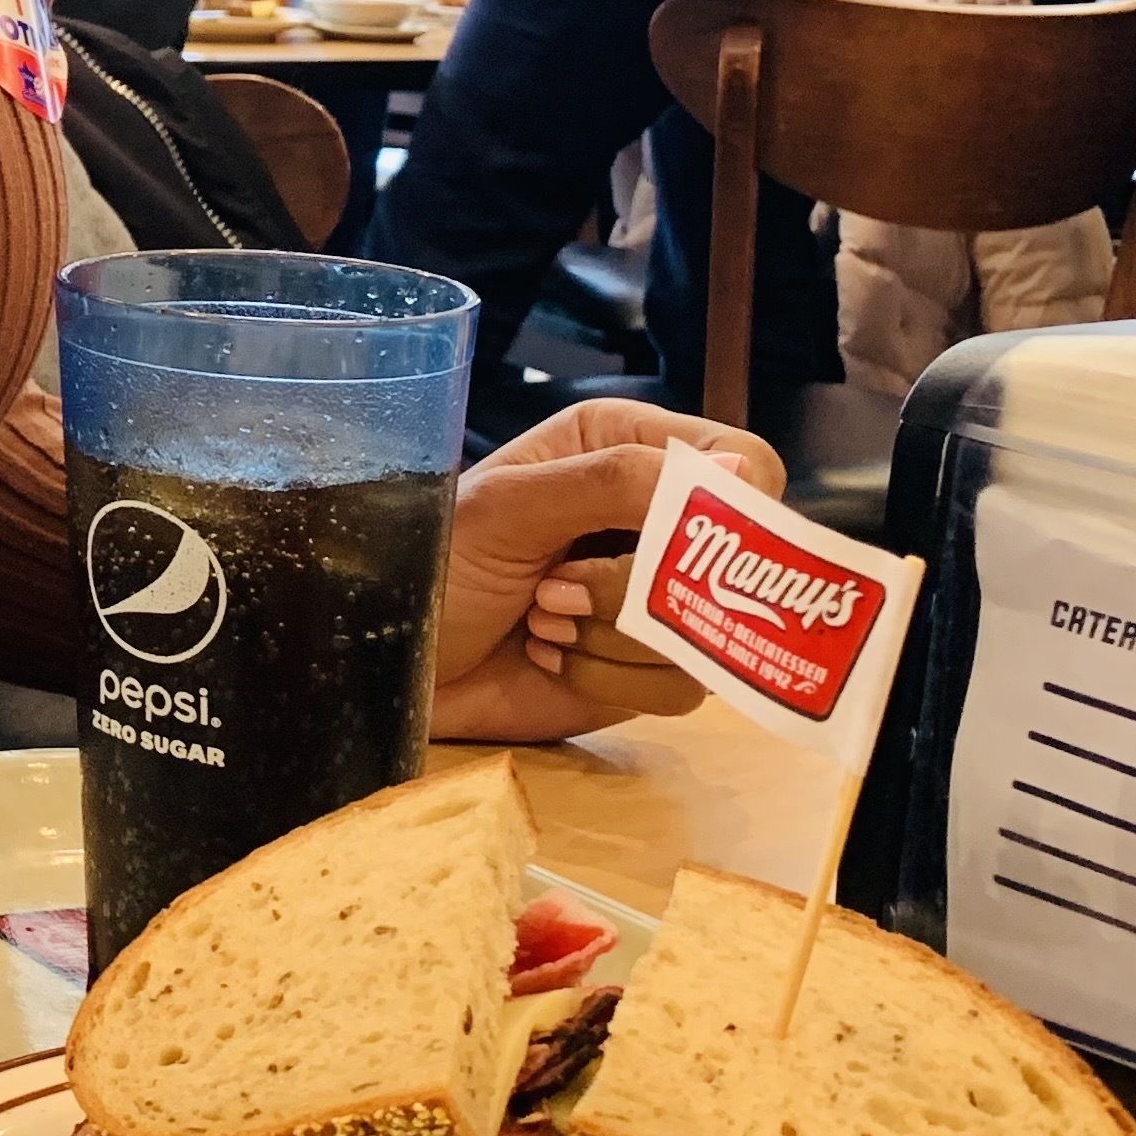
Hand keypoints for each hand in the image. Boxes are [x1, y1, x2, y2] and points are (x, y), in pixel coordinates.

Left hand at [425, 400, 781, 740]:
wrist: (392, 660)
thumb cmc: (434, 561)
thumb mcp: (510, 506)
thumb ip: (616, 481)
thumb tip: (743, 474)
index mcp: (627, 448)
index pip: (744, 466)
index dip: (732, 511)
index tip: (681, 547)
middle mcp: (653, 519)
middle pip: (741, 560)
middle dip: (641, 587)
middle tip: (556, 589)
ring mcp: (658, 599)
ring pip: (711, 631)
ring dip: (613, 636)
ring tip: (540, 621)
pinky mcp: (649, 668)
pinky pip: (680, 687)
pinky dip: (607, 678)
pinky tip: (549, 657)